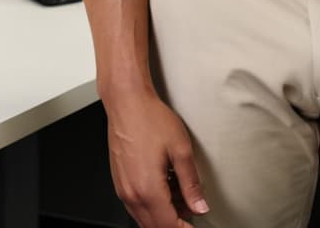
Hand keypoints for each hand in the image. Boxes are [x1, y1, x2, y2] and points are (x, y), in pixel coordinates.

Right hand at [105, 90, 208, 226]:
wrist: (127, 103)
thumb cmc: (150, 119)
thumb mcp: (180, 149)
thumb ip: (191, 183)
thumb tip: (200, 206)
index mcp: (148, 190)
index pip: (168, 226)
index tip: (195, 224)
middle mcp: (132, 194)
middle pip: (154, 227)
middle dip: (175, 222)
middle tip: (192, 209)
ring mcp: (123, 190)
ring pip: (144, 218)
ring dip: (163, 215)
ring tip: (182, 195)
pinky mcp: (120, 182)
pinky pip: (136, 206)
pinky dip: (152, 205)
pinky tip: (165, 187)